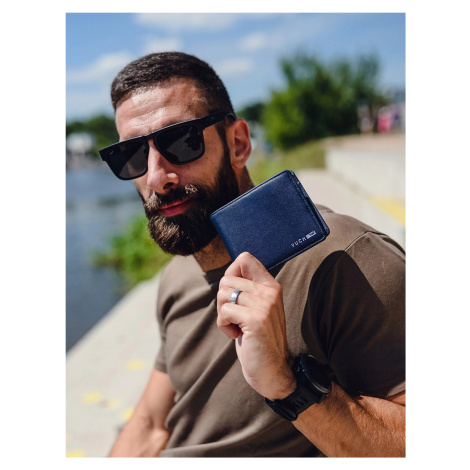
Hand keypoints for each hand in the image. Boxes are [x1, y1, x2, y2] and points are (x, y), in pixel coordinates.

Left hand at [216, 252, 295, 399]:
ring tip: (237, 327)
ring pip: (223, 294)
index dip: (230, 274)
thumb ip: (248, 289)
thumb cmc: (257, 338)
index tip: (234, 294)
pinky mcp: (256, 320)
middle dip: (223, 300)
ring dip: (223, 315)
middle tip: (235, 317)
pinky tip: (237, 335)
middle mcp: (270, 292)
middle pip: (227, 279)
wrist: (272, 370)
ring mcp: (265, 305)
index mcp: (271, 286)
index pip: (245, 258)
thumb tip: (229, 272)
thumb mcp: (256, 308)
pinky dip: (224, 325)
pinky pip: (224, 312)